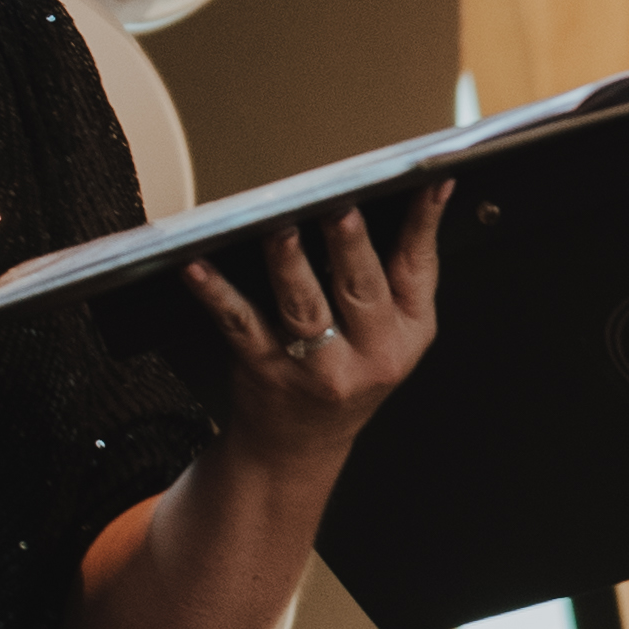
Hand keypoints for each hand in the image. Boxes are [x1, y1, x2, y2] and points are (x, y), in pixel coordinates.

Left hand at [189, 185, 446, 465]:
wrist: (298, 446)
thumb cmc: (345, 378)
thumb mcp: (392, 338)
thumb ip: (395, 280)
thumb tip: (391, 199)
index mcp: (406, 333)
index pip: (418, 268)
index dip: (426, 222)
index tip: (430, 182)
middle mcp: (369, 354)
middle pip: (362, 289)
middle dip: (351, 247)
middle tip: (342, 209)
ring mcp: (316, 367)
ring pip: (304, 308)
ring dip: (290, 267)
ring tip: (280, 231)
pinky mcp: (265, 369)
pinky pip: (239, 323)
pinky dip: (216, 292)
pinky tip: (198, 266)